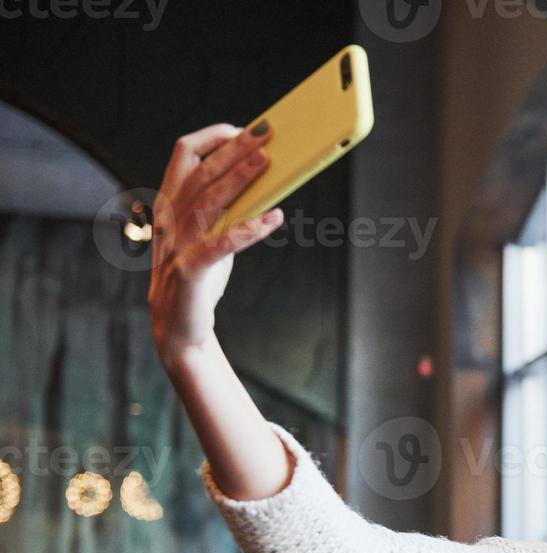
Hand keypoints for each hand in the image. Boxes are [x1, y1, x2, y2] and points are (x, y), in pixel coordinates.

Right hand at [149, 122, 283, 363]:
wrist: (178, 328)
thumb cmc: (198, 275)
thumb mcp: (209, 233)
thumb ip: (227, 208)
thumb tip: (264, 178)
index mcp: (170, 203)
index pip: (183, 154)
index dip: (213, 137)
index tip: (244, 129)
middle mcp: (170, 219)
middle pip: (200, 173)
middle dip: (232, 150)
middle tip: (265, 134)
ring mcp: (176, 245)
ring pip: (207, 202)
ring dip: (238, 179)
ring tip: (266, 163)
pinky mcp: (189, 272)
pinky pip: (221, 246)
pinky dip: (249, 230)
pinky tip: (275, 218)